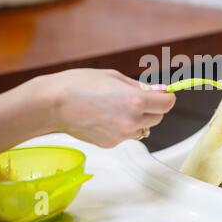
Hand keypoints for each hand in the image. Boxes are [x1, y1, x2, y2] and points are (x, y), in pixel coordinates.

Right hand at [37, 69, 175, 147]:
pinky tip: (106, 117)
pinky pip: (127, 135)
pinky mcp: (111, 144)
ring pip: (144, 127)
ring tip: (117, 107)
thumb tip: (160, 91)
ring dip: (139, 118)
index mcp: (136, 101)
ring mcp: (121, 136)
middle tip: (137, 97)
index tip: (161, 92)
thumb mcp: (115, 77)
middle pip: (159, 117)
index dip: (166, 96)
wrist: (53, 104)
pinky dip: (124, 127)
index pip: (168, 103)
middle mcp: (132, 121)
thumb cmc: (80, 84)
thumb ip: (140, 87)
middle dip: (153, 107)